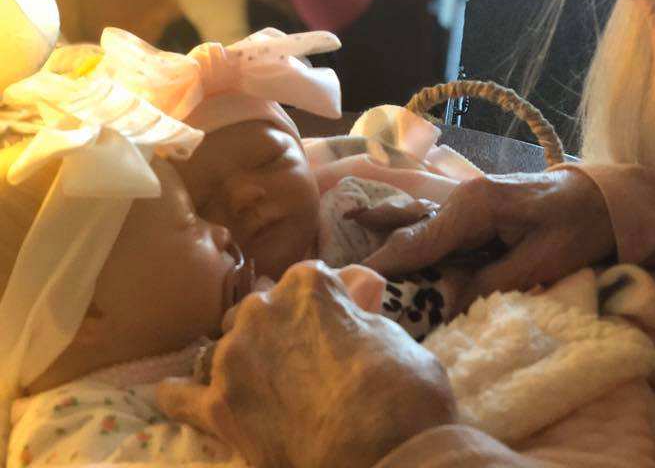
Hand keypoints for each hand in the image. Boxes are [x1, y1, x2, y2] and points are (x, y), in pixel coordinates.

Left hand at [157, 261, 456, 467]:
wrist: (391, 452)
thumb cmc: (403, 388)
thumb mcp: (390, 333)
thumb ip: (357, 310)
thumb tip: (356, 289)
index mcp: (307, 284)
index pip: (305, 280)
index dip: (321, 305)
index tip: (332, 325)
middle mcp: (264, 310)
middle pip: (260, 310)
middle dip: (279, 329)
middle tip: (304, 362)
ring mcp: (236, 359)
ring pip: (225, 347)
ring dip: (243, 360)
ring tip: (263, 385)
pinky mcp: (220, 409)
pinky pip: (182, 396)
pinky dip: (180, 395)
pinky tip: (175, 393)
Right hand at [363, 169, 614, 310]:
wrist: (602, 198)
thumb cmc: (578, 226)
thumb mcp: (542, 260)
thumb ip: (494, 282)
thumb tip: (451, 306)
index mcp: (474, 207)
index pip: (418, 242)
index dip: (383, 267)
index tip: (347, 285)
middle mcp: (460, 202)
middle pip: (410, 237)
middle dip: (376, 262)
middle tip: (338, 285)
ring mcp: (465, 206)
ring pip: (415, 230)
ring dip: (385, 249)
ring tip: (343, 262)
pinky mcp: (473, 216)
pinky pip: (431, 229)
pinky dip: (404, 235)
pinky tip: (369, 225)